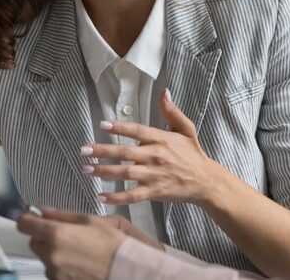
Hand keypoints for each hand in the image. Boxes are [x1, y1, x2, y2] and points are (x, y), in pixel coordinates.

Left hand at [17, 208, 143, 279]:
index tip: (33, 217)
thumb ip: (62, 215)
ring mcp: (55, 271)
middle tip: (63, 232)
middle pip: (33, 241)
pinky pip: (53, 270)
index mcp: (56, 234)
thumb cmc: (112, 245)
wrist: (124, 268)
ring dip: (52, 251)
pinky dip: (60, 264)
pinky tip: (78, 260)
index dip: (28, 218)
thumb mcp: (90, 220)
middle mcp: (51, 254)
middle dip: (44, 235)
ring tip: (76, 249)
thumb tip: (44, 211)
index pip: (24, 224)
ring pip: (44, 257)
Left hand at [82, 90, 225, 205]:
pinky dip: (116, 196)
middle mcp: (156, 156)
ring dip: (104, 172)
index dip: (120, 127)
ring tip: (86, 169)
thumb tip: (164, 92)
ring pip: (125, 173)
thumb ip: (172, 112)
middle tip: (84, 150)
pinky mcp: (154, 192)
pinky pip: (132, 195)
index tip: (102, 125)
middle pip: (125, 152)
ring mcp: (154, 175)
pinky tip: (100, 196)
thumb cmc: (193, 154)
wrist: (206, 182)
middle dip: (102, 151)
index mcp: (161, 139)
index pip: (137, 131)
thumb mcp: (186, 129)